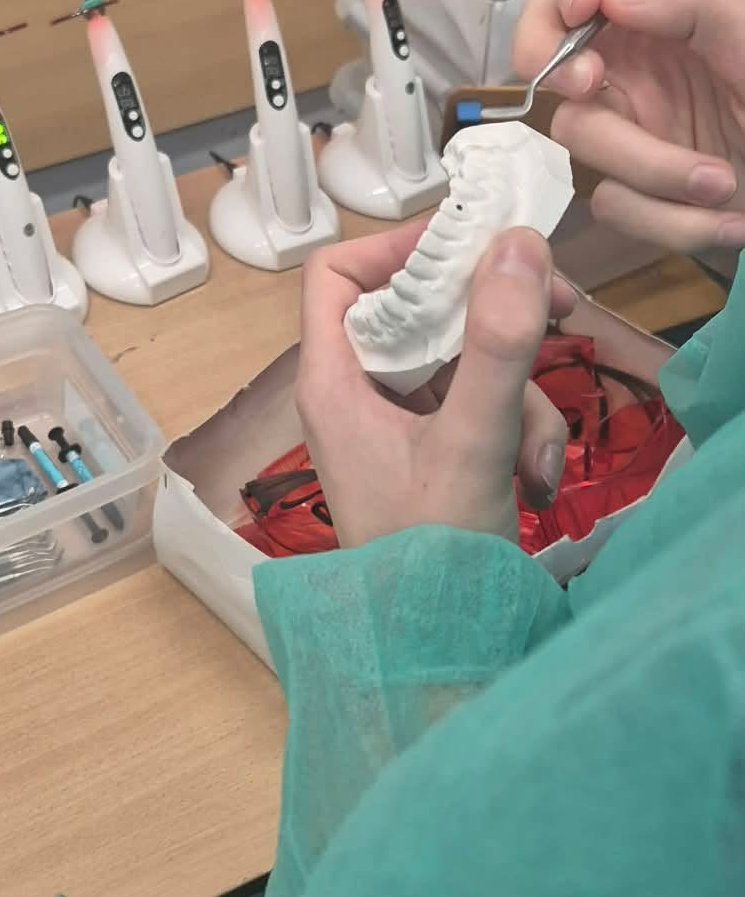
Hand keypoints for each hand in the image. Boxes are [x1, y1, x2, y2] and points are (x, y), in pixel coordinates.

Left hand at [295, 224, 574, 547]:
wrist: (439, 652)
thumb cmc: (431, 555)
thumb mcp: (472, 442)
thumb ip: (497, 346)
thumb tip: (515, 245)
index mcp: (334, 383)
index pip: (336, 276)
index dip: (395, 248)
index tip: (469, 245)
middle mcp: (356, 397)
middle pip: (421, 312)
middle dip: (496, 319)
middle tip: (563, 308)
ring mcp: (397, 427)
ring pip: (465, 362)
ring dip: (520, 395)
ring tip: (538, 459)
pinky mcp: (434, 455)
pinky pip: (480, 408)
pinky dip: (517, 432)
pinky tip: (535, 482)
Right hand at [513, 0, 744, 252]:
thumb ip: (698, 3)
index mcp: (672, 11)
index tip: (581, 10)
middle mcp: (639, 64)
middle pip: (549, 53)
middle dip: (556, 69)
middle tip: (588, 86)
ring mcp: (632, 128)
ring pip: (581, 139)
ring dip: (651, 171)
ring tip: (724, 185)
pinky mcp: (639, 190)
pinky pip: (616, 204)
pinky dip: (671, 221)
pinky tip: (729, 222)